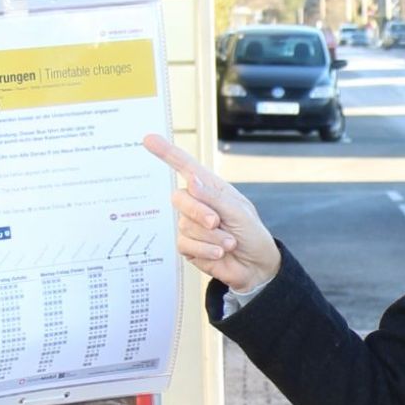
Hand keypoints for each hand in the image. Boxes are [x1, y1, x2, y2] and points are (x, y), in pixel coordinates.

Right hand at [142, 134, 280, 292]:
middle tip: (217, 222)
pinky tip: (219, 252)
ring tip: (229, 242)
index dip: (166, 152)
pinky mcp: (188, 245)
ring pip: (185, 225)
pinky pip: (185, 244)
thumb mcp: (239, 212)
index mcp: (212, 189)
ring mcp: (191, 225)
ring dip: (211, 236)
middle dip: (199, 212)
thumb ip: (214, 197)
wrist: (256, 266)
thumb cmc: (252, 234)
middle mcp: (198, 204)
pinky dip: (206, 249)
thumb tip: (191, 181)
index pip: (185, 167)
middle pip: (180, 199)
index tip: (148, 138)